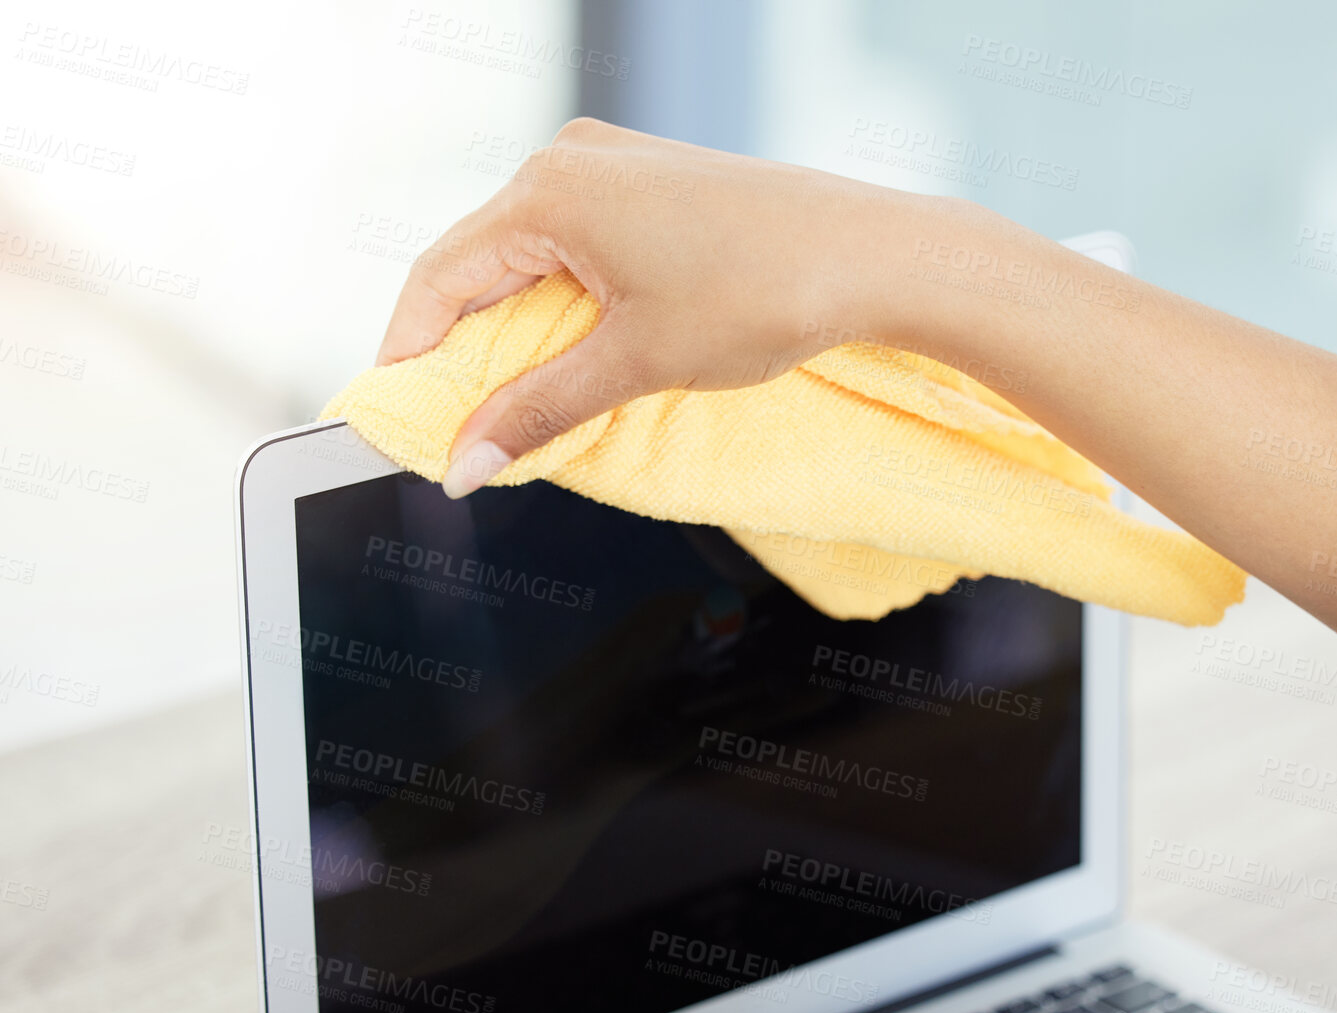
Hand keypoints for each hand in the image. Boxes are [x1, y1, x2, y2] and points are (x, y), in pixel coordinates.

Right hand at [375, 118, 932, 497]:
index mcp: (550, 191)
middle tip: (455, 421)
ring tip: (515, 397)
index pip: (439, 277)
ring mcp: (617, 163)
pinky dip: (564, 297)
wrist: (874, 257)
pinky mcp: (653, 181)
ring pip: (531, 252)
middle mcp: (572, 160)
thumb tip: (465, 462)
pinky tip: (574, 349)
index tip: (395, 417)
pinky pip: (579, 240)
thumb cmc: (765, 294)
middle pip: (479, 260)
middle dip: (462, 344)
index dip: (409, 354)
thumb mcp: (637, 364)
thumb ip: (539, 412)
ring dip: (515, 324)